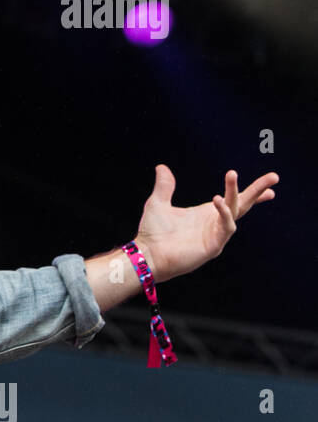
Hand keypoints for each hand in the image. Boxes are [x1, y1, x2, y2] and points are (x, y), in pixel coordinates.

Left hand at [133, 165, 277, 281]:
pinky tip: (217, 200)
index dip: (251, 192)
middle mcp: (214, 223)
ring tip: (232, 174)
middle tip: (274, 177)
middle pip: (243, 204)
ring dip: (235, 193)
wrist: (147, 254)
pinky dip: (224, 213)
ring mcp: (216, 234)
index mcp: (206, 213)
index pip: (235, 201)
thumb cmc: (153, 233)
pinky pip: (226, 227)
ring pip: (235, 211)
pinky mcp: (213, 245)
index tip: (271, 186)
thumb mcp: (158, 203)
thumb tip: (161, 167)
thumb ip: (164, 186)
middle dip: (257, 191)